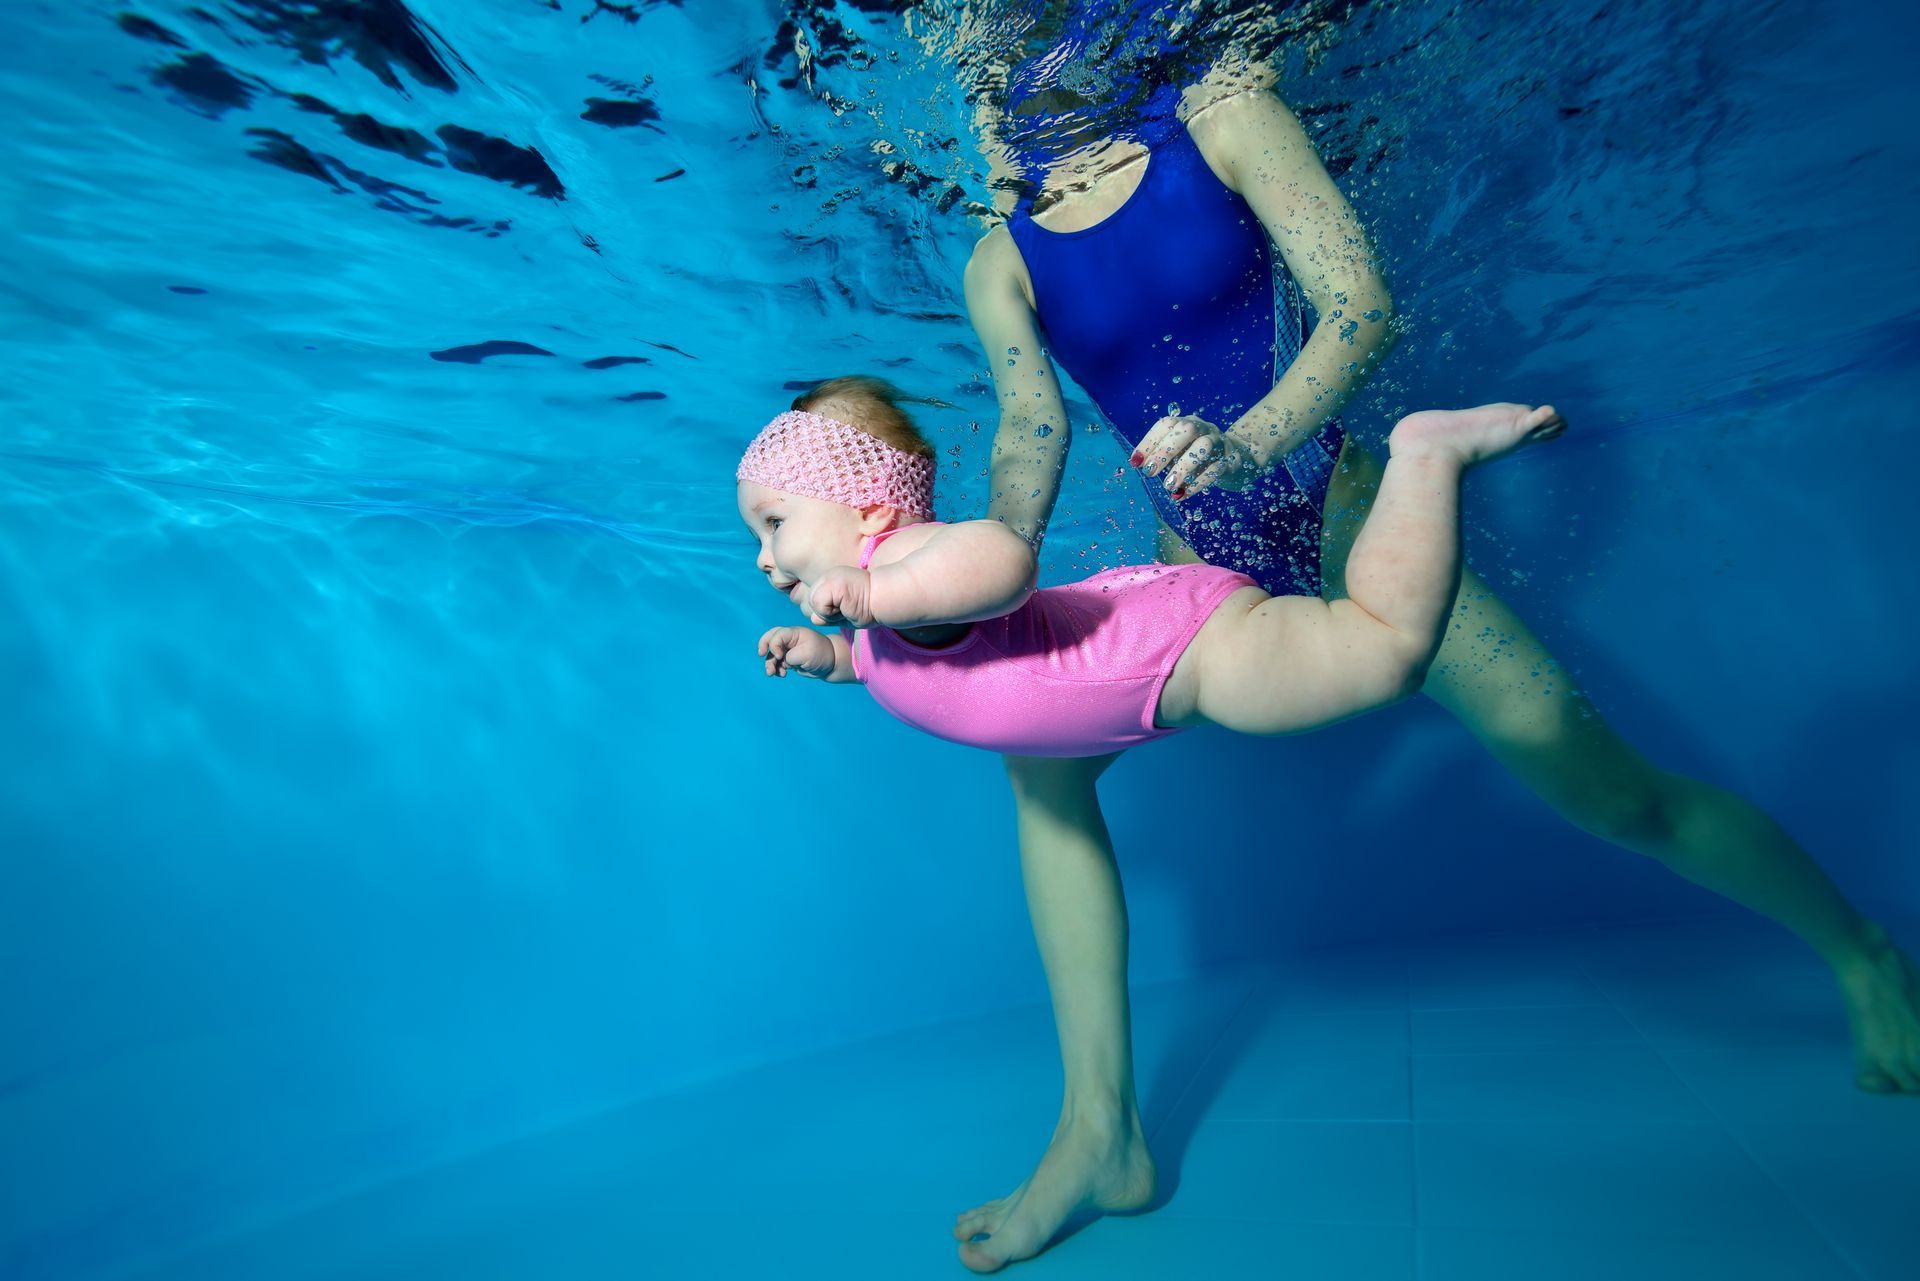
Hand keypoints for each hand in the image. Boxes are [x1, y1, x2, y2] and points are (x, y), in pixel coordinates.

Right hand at [757, 626, 836, 678]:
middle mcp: (789, 639)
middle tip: (761, 654)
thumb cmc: (821, 655)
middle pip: (770, 637)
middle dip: (763, 646)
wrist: (830, 664)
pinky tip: (782, 674)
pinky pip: (776, 662)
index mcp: (794, 633)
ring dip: (769, 663)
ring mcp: (788, 648)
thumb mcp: (807, 655)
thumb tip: (783, 661)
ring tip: (772, 673)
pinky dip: (776, 668)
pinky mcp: (788, 659)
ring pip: (772, 653)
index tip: (781, 657)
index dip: (774, 645)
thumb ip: (791, 657)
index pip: (778, 634)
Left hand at [802, 565, 875, 627]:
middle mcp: (830, 575)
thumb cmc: (872, 607)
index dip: (828, 610)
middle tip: (848, 608)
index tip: (848, 608)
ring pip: (813, 603)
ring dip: (830, 614)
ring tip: (849, 608)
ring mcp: (830, 577)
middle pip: (811, 601)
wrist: (888, 597)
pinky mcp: (832, 584)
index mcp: (834, 579)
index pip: (816, 598)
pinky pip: (819, 604)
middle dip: (827, 612)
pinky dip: (831, 613)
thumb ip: (829, 614)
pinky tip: (847, 607)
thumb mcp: (847, 613)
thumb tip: (814, 618)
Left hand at [1131, 413, 1263, 499]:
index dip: (1149, 441)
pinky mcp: (1232, 461)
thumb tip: (1140, 464)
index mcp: (1188, 423)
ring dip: (1183, 466)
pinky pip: (1216, 469)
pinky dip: (1198, 483)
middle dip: (1165, 450)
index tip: (1135, 462)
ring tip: (1169, 486)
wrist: (1241, 459)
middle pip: (1186, 429)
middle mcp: (1204, 429)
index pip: (1166, 424)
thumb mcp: (1182, 453)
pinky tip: (1183, 495)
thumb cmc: (1201, 457)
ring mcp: (1220, 443)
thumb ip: (1165, 455)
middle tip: (1149, 472)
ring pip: (1204, 447)